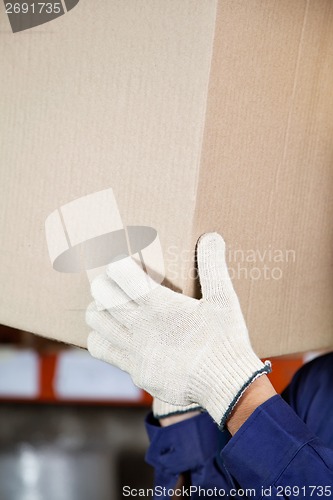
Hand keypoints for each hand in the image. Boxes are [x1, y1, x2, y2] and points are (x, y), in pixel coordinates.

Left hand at [86, 232, 270, 428]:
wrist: (227, 385)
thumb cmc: (226, 340)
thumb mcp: (224, 300)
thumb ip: (213, 266)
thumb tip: (212, 236)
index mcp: (160, 305)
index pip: (120, 275)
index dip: (117, 264)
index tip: (123, 263)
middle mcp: (141, 326)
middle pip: (102, 295)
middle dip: (104, 283)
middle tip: (116, 282)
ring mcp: (134, 350)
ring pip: (96, 322)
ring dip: (99, 308)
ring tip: (111, 305)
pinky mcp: (134, 370)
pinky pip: (102, 350)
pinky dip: (101, 337)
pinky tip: (115, 333)